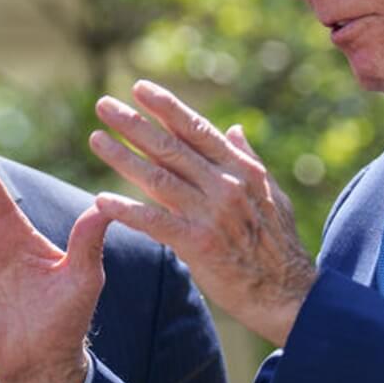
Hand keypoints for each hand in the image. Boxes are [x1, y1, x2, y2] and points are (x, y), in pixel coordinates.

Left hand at [90, 80, 315, 344]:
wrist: (287, 293)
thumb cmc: (278, 245)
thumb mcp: (270, 193)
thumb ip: (247, 158)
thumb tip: (234, 128)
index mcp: (241, 169)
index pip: (197, 129)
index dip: (166, 107)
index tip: (140, 88)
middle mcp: (225, 185)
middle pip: (170, 147)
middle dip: (134, 123)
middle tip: (104, 104)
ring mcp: (211, 213)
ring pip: (157, 178)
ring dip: (122, 157)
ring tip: (96, 139)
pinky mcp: (198, 243)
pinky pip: (154, 222)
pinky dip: (127, 210)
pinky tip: (101, 200)